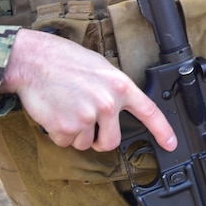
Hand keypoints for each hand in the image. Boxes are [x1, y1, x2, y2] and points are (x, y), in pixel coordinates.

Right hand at [1, 29, 176, 152]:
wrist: (34, 61)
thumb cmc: (65, 61)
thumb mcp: (101, 68)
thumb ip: (114, 90)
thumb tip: (119, 108)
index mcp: (120, 86)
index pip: (149, 112)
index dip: (163, 131)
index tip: (171, 144)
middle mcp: (108, 104)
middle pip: (111, 141)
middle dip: (99, 139)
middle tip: (87, 124)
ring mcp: (87, 117)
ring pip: (85, 144)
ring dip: (75, 133)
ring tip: (67, 108)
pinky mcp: (65, 128)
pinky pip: (65, 142)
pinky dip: (58, 133)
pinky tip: (55, 112)